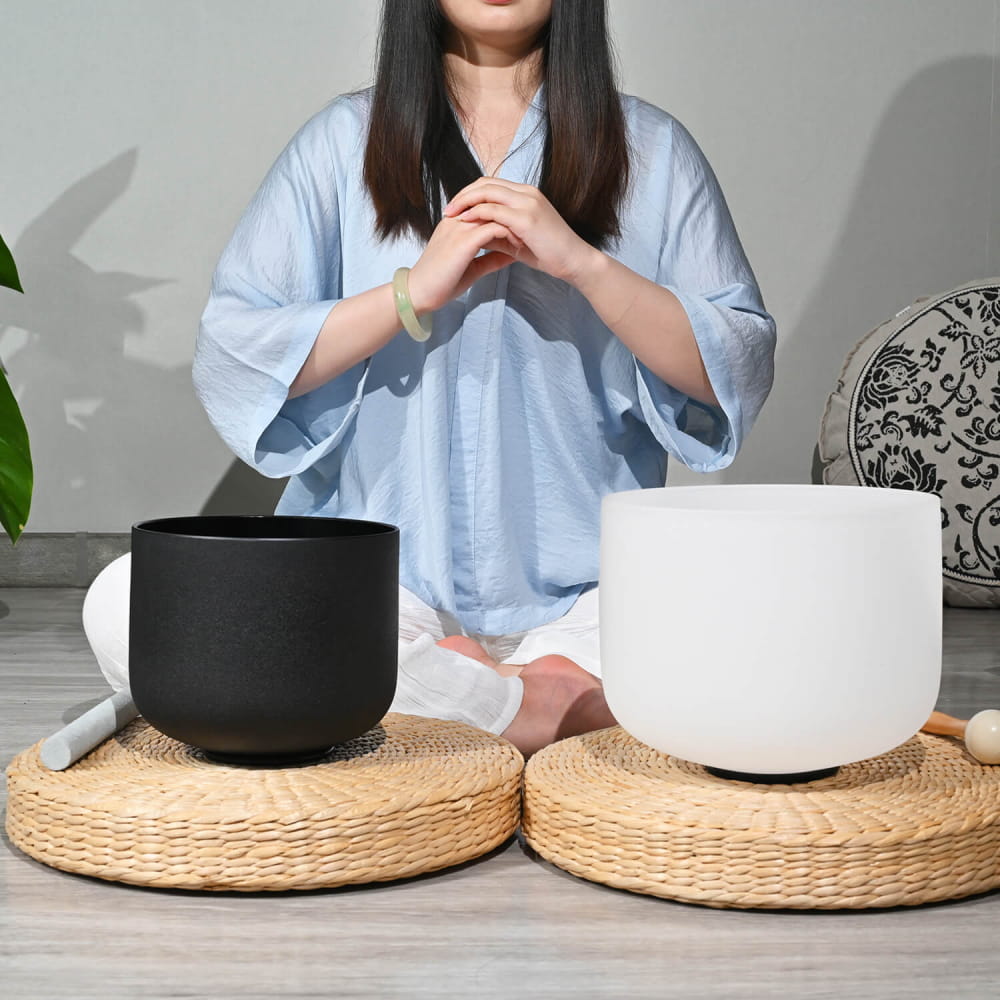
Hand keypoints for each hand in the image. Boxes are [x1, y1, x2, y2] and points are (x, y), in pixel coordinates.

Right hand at [406, 215, 519, 314]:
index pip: (484, 204)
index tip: (522, 227)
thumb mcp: (472, 267)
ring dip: (513, 223)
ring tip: (528, 237)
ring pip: (493, 212)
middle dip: (512, 214)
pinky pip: (493, 228)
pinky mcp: (463, 241)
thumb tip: (511, 255)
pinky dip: (508, 235)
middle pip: (490, 202)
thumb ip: (491, 257)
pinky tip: (518, 246)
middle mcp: (457, 219)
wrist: (420, 293)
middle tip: (530, 228)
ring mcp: (459, 228)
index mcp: (456, 222)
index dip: (505, 213)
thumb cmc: (442, 282)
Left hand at [442, 178, 600, 284]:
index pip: (491, 184)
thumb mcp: (518, 240)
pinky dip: (477, 214)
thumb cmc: (549, 254)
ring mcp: (528, 203)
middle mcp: (527, 193)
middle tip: (447, 209)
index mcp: (527, 194)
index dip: (470, 193)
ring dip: (466, 202)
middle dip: (463, 195)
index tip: (455, 207)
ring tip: (451, 215)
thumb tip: (475, 234)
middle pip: (486, 183)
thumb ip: (498, 233)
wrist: (574, 262)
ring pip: (488, 192)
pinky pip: (495, 210)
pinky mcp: (527, 218)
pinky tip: (464, 223)